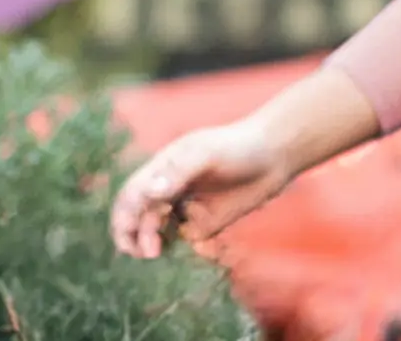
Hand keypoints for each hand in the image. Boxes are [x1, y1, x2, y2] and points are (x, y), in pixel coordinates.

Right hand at [109, 118, 292, 258]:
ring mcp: (185, 208)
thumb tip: (149, 193)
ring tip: (156, 253)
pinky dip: (176, 251)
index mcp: (162, 169)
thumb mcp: (208, 154)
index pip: (131, 195)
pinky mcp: (203, 224)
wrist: (276, 156)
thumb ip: (179, 172)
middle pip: (138, 217)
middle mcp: (168, 190)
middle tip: (146, 251)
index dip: (124, 215)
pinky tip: (186, 252)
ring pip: (155, 232)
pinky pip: (181, 241)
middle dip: (134, 235)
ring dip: (149, 244)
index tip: (130, 231)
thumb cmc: (240, 147)